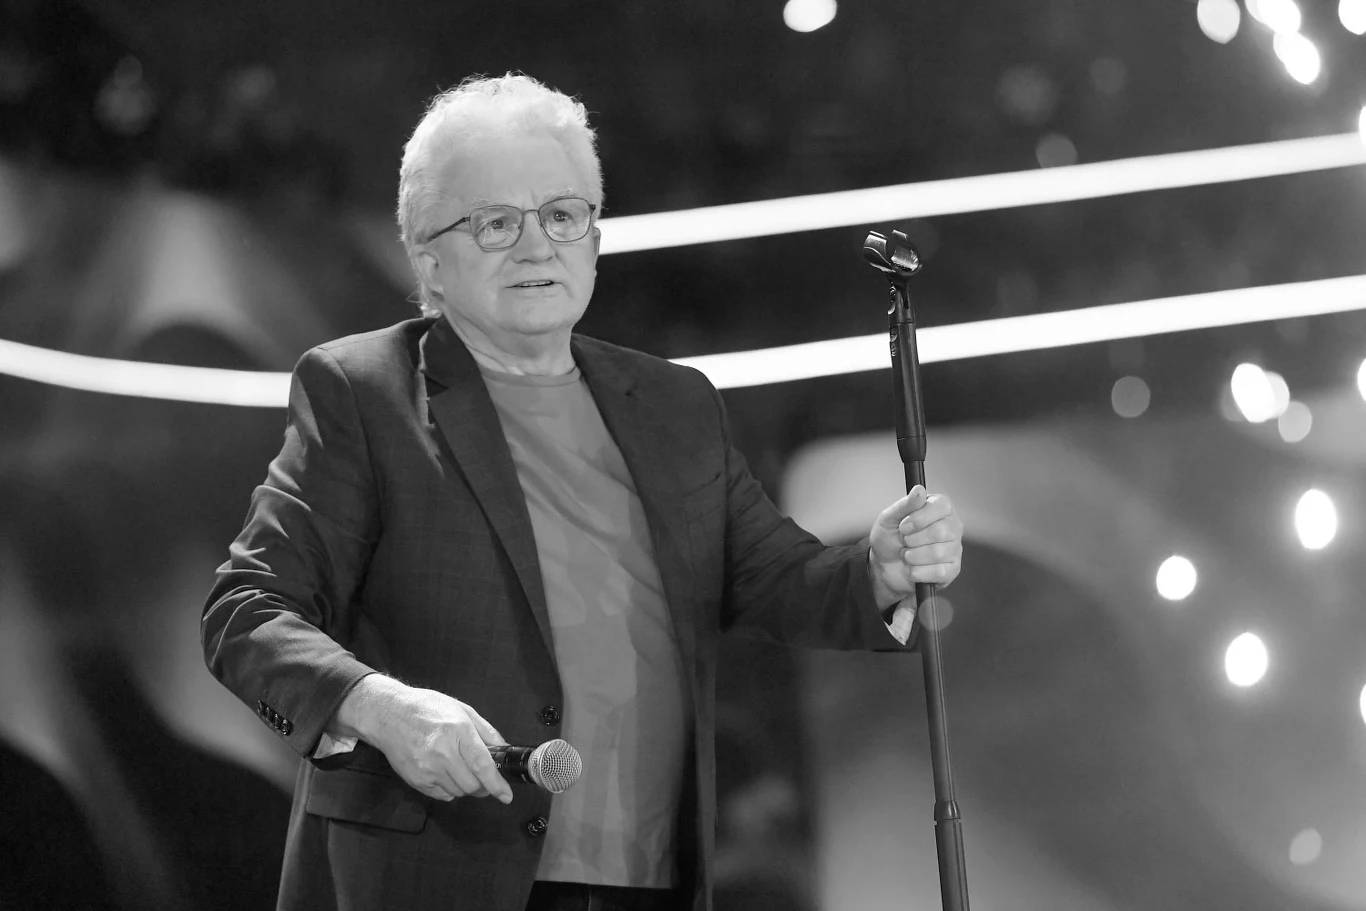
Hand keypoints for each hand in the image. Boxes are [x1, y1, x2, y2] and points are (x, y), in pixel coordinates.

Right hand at [345, 677, 513, 803]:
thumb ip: (486, 731)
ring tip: (459, 768)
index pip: (481, 765)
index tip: (506, 795)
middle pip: (472, 785)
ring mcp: (427, 769)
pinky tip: (445, 772)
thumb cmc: (426, 708)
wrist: (388, 715)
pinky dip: (449, 788)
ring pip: (458, 792)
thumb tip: (504, 750)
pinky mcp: (416, 780)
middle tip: (481, 775)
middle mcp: (442, 752)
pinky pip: (442, 795)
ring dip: (465, 786)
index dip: (496, 784)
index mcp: (458, 731)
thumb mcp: (462, 710)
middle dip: (482, 785)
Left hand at [868, 485, 963, 603]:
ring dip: (913, 557)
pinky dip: (918, 572)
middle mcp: (952, 526)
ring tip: (907, 555)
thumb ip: (905, 505)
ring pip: (938, 553)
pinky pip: (940, 572)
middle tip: (904, 542)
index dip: (920, 518)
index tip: (903, 526)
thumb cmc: (889, 539)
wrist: (883, 566)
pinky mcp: (952, 570)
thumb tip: (919, 490)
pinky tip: (912, 569)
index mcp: (939, 508)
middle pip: (941, 532)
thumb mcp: (889, 518)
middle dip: (913, 540)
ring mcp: (954, 549)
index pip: (942, 506)